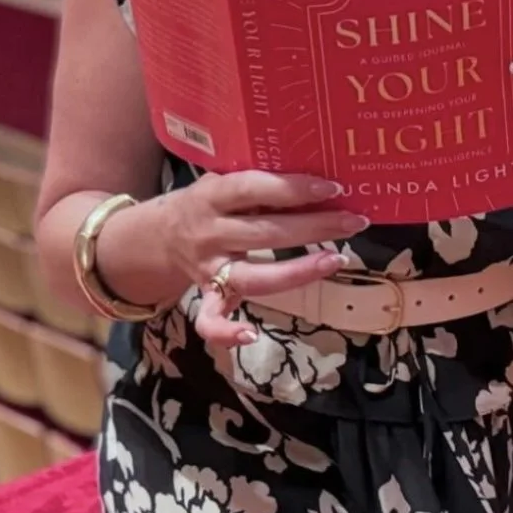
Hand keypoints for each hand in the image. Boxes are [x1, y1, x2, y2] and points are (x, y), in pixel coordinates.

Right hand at [165, 170, 367, 348]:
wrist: (157, 235)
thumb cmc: (206, 202)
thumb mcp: (221, 181)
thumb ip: (254, 181)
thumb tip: (314, 177)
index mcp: (212, 196)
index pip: (254, 189)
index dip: (292, 188)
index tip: (332, 188)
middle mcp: (210, 232)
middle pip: (266, 233)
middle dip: (315, 226)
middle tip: (355, 221)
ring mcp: (208, 268)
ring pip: (254, 276)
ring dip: (298, 271)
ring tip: (336, 260)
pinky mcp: (205, 295)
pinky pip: (210, 320)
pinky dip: (227, 331)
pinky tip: (253, 335)